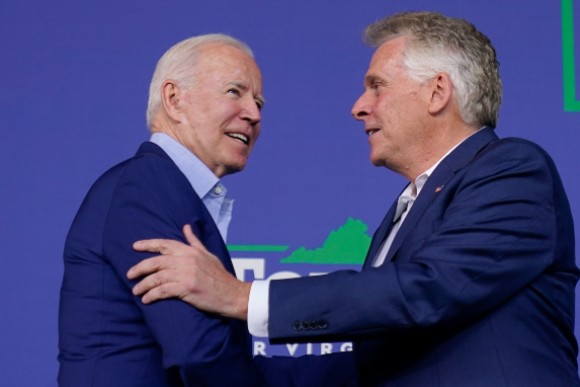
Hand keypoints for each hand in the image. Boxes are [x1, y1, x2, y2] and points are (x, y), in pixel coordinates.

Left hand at [127, 224, 250, 319]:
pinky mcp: (187, 288)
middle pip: (156, 261)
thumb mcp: (208, 255)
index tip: (135, 246)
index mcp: (191, 251)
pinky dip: (152, 295)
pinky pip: (162, 291)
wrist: (232, 295)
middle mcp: (187, 260)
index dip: (148, 244)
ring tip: (136, 291)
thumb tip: (186, 227)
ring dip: (143, 285)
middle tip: (129, 275)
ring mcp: (187, 274)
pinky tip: (147, 300)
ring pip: (156, 277)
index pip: (165, 244)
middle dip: (139, 268)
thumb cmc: (220, 276)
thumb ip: (194, 242)